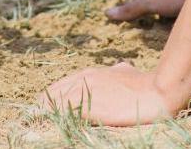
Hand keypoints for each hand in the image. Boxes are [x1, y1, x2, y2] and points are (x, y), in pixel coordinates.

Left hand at [41, 62, 182, 126]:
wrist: (158, 91)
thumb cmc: (146, 84)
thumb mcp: (127, 71)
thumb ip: (119, 70)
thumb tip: (120, 67)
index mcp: (92, 73)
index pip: (62, 85)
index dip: (52, 96)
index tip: (43, 107)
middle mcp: (85, 79)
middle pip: (53, 93)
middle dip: (43, 105)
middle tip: (34, 117)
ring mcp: (85, 92)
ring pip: (54, 101)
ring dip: (44, 112)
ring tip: (33, 121)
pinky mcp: (88, 106)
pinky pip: (63, 112)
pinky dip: (52, 117)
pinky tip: (45, 123)